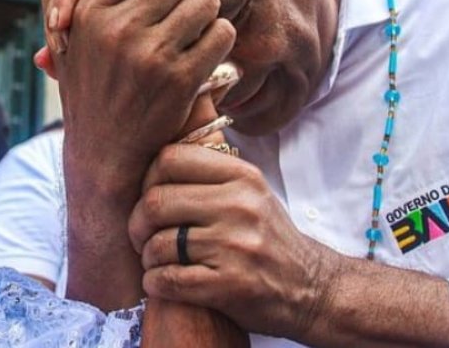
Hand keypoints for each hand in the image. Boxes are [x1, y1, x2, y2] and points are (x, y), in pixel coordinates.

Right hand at [46, 0, 234, 185]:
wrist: (104, 153)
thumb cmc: (88, 87)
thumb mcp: (61, 39)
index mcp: (91, 9)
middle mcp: (118, 27)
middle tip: (178, 12)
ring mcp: (151, 54)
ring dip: (205, 15)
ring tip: (191, 33)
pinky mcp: (180, 79)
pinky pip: (221, 34)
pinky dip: (218, 42)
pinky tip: (202, 56)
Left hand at [128, 144, 342, 339]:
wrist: (311, 288)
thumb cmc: (268, 239)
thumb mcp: (251, 193)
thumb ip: (210, 175)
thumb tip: (154, 160)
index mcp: (242, 176)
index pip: (170, 159)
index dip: (147, 179)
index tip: (148, 198)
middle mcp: (240, 206)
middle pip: (156, 201)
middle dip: (137, 224)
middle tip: (141, 237)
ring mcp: (236, 246)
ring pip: (159, 244)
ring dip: (147, 258)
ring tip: (156, 262)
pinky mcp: (230, 285)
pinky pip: (168, 280)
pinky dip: (155, 283)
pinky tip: (161, 282)